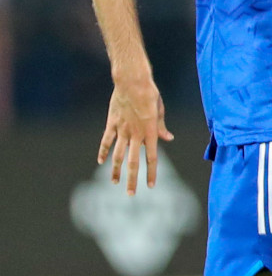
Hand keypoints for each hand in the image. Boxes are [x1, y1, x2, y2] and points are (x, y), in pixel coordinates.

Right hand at [98, 77, 172, 195]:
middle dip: (132, 179)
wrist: (132, 81)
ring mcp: (122, 130)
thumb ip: (162, 126)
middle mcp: (136, 134)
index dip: (152, 173)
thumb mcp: (160, 109)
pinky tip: (101, 162)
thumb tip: (168, 138)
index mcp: (150, 132)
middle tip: (131, 194)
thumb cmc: (150, 93)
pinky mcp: (112, 123)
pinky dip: (103, 152)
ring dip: (116, 170)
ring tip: (114, 183)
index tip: (151, 186)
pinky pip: (106, 140)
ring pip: (118, 155)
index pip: (152, 158)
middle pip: (133, 162)